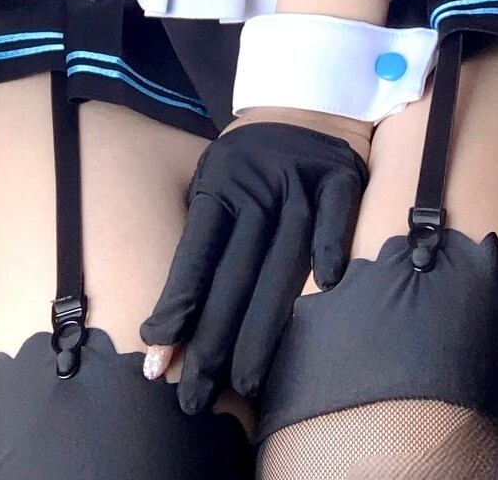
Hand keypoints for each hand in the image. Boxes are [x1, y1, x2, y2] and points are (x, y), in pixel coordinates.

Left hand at [138, 111, 370, 412]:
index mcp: (219, 187)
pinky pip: (337, 216)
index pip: (194, 256)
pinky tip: (326, 291)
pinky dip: (331, 246)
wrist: (306, 101)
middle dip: (212, 339)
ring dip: (264, 322)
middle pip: (234, 271)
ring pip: (282, 258)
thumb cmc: (250, 162)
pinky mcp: (341, 177)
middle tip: (195, 396)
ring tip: (245, 380)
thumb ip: (203, 242)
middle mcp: (258, 185)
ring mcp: (301, 180)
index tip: (156, 361)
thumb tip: (168, 324)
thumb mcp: (215, 183)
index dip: (176, 309)